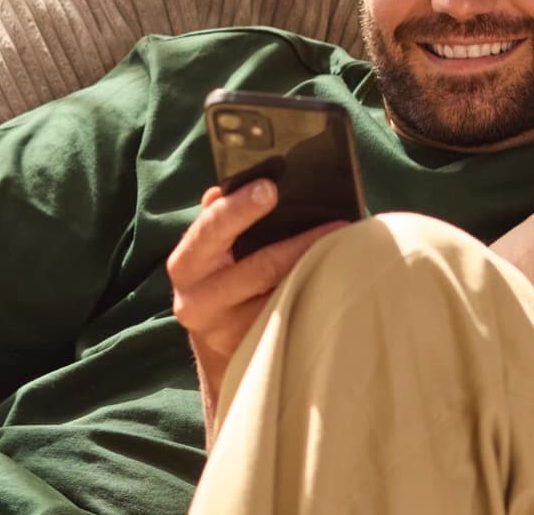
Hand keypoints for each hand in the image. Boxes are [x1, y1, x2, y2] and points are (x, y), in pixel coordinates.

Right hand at [167, 179, 343, 420]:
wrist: (219, 347)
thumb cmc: (221, 280)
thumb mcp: (209, 252)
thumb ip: (217, 219)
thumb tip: (229, 185)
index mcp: (187, 264)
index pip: (210, 230)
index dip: (239, 208)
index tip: (270, 187)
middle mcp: (198, 300)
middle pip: (256, 268)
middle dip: (296, 244)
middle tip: (333, 222)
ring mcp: (230, 330)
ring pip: (283, 295)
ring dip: (318, 268)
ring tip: (346, 246)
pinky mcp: (258, 349)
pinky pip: (294, 316)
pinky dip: (317, 293)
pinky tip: (339, 276)